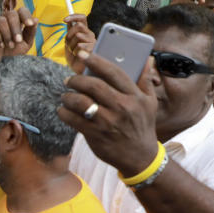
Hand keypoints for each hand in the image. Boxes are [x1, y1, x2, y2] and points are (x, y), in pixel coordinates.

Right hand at [0, 6, 37, 69]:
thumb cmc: (13, 54)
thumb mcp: (25, 44)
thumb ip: (31, 32)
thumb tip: (36, 19)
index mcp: (16, 21)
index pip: (21, 11)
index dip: (26, 15)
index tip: (30, 24)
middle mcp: (4, 19)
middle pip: (11, 14)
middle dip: (16, 28)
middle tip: (18, 41)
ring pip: (1, 21)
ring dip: (7, 34)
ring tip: (10, 46)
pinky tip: (1, 46)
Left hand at [58, 51, 159, 176]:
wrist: (140, 157)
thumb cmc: (143, 126)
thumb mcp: (150, 103)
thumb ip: (145, 80)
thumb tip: (146, 59)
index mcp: (135, 96)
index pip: (114, 72)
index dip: (96, 61)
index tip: (83, 55)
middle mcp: (122, 107)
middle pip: (94, 86)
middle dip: (77, 80)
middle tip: (69, 80)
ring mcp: (108, 122)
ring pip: (81, 102)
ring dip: (68, 97)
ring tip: (65, 96)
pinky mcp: (96, 135)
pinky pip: (74, 119)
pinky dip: (64, 113)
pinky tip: (63, 110)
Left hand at [63, 14, 95, 73]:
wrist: (79, 70)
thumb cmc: (74, 58)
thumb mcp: (69, 43)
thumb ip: (70, 32)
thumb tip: (67, 20)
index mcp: (85, 31)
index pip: (82, 18)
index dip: (73, 16)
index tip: (64, 20)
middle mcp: (90, 35)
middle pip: (78, 26)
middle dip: (69, 34)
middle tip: (68, 44)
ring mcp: (93, 41)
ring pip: (78, 35)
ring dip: (71, 45)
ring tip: (74, 52)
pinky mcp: (94, 49)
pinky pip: (80, 45)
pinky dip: (75, 51)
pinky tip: (78, 56)